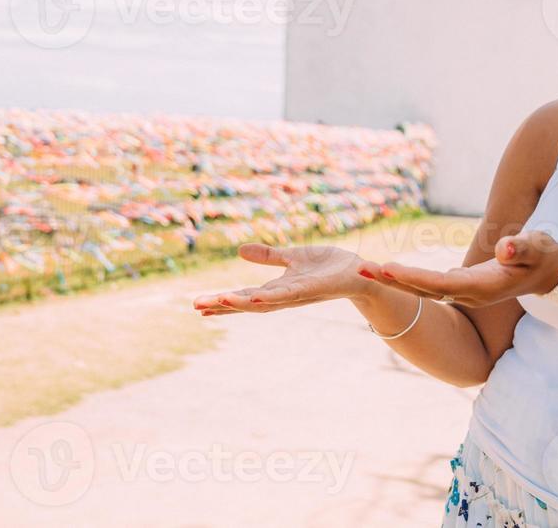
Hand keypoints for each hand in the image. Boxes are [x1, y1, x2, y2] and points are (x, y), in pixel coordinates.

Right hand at [192, 243, 371, 315]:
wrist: (360, 273)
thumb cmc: (327, 267)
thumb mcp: (292, 257)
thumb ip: (269, 256)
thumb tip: (240, 251)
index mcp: (277, 288)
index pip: (244, 296)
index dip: (222, 301)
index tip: (197, 306)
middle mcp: (284, 296)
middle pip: (248, 304)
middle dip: (223, 306)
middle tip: (197, 306)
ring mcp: (297, 295)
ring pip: (264, 303)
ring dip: (241, 304)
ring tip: (218, 301)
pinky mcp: (313, 289)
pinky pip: (289, 295)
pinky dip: (270, 297)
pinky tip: (254, 297)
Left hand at [359, 230, 557, 308]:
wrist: (550, 273)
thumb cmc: (543, 256)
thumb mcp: (537, 248)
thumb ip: (521, 248)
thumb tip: (504, 248)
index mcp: (481, 286)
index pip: (440, 283)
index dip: (413, 277)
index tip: (387, 269)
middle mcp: (468, 293)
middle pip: (423, 289)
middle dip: (392, 280)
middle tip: (360, 271)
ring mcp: (464, 291)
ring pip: (423, 288)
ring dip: (394, 280)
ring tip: (364, 270)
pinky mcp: (461, 285)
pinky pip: (428, 285)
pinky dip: (406, 278)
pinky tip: (388, 273)